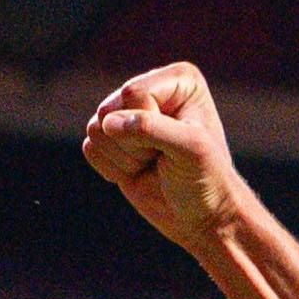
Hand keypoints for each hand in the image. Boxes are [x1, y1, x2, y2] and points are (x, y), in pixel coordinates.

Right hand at [82, 63, 242, 251]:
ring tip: (152, 165)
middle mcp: (151, 90)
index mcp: (178, 80)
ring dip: (123, 159)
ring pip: (95, 129)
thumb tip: (107, 123)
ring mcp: (129, 115)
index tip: (174, 148)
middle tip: (162, 159)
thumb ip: (151, 129)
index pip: (134, 93)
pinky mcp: (113, 140)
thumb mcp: (190, 151)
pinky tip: (138, 173)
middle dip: (133, 145)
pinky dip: (112, 169)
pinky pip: (90, 148)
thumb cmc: (207, 181)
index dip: (147, 128)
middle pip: (110, 110)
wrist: (204, 219)